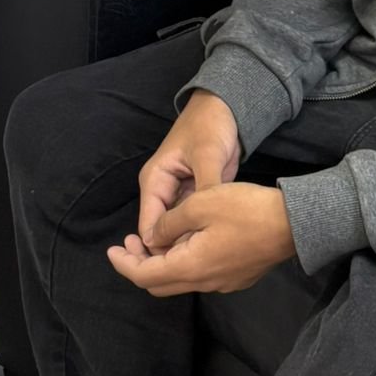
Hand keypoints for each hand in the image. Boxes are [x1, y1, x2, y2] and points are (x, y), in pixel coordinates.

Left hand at [109, 183, 294, 295]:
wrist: (293, 224)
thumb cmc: (245, 209)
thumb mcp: (201, 204)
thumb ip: (170, 222)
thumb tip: (154, 237)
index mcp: (191, 266)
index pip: (145, 276)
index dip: (124, 263)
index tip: (112, 248)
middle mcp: (204, 282)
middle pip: (160, 284)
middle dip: (140, 264)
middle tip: (130, 241)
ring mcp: (223, 282)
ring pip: (181, 279)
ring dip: (162, 261)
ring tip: (158, 236)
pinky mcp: (236, 276)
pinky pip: (200, 274)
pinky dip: (183, 260)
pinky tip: (188, 239)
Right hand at [136, 91, 240, 251]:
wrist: (226, 107)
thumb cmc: (211, 125)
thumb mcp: (208, 155)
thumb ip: (203, 188)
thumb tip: (197, 224)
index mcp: (154, 181)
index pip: (149, 227)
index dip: (162, 249)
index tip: (184, 266)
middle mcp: (161, 192)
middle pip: (161, 233)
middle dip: (177, 249)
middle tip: (201, 269)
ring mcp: (178, 195)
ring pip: (177, 230)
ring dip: (189, 243)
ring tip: (210, 261)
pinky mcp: (194, 196)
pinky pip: (192, 222)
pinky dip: (200, 233)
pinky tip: (215, 247)